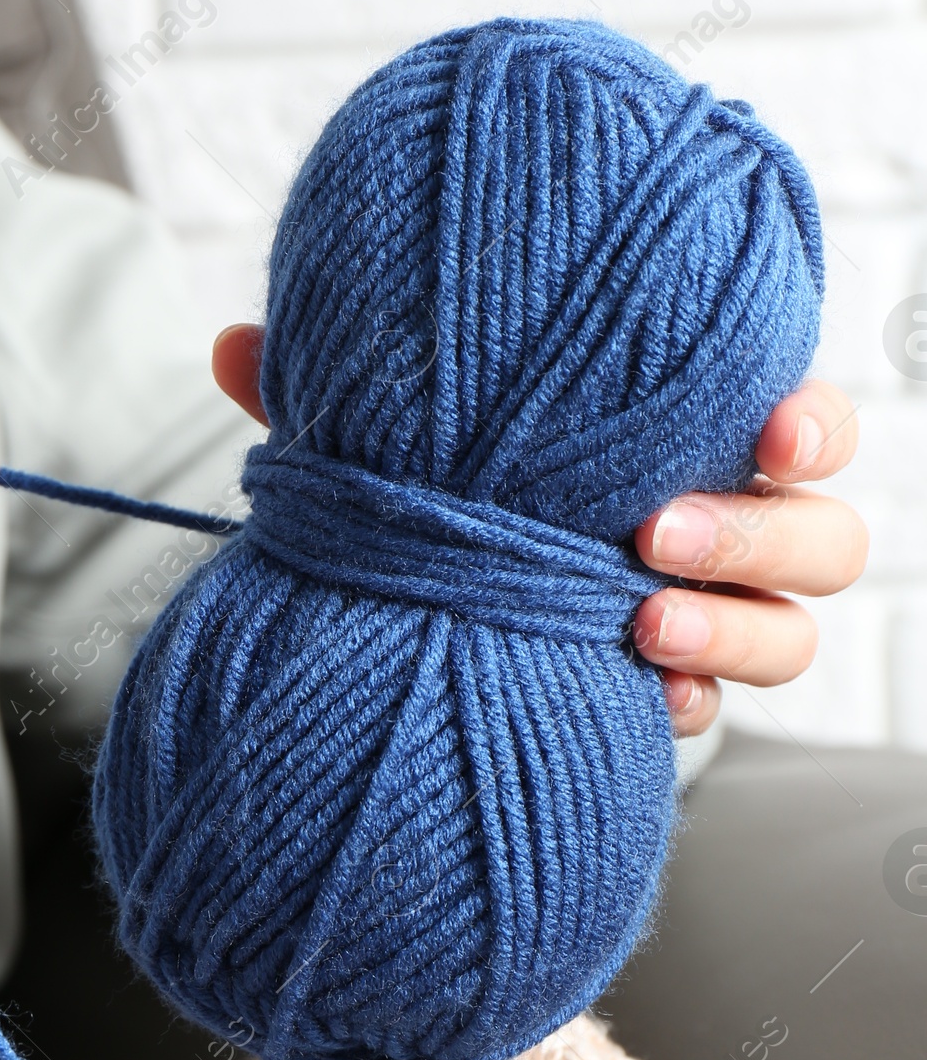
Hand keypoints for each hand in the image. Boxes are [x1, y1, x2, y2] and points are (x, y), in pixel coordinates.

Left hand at [210, 326, 867, 738]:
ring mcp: (707, 619)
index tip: (769, 430)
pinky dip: (681, 704)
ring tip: (637, 623)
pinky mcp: (667, 694)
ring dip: (729, 628)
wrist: (420, 617)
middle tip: (653, 533)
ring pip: (790, 633)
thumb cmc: (441, 492)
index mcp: (686, 439)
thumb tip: (237, 348)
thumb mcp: (390, 443)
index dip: (810, 426)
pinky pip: (709, 712)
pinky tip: (633, 702)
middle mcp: (722, 528)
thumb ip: (336, 401)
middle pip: (821, 540)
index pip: (801, 424)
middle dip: (759, 534)